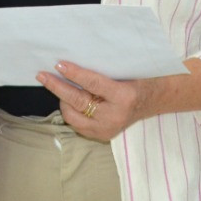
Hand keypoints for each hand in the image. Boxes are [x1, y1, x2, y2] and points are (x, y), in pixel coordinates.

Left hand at [37, 61, 155, 140]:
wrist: (156, 99)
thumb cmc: (141, 80)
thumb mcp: (125, 72)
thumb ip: (101, 74)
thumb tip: (70, 67)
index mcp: (124, 96)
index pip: (92, 84)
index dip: (74, 73)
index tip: (58, 64)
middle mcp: (115, 116)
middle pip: (78, 101)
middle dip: (58, 87)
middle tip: (43, 75)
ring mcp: (108, 129)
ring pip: (73, 117)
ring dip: (63, 100)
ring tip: (59, 86)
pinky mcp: (103, 136)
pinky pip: (77, 124)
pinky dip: (71, 111)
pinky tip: (69, 100)